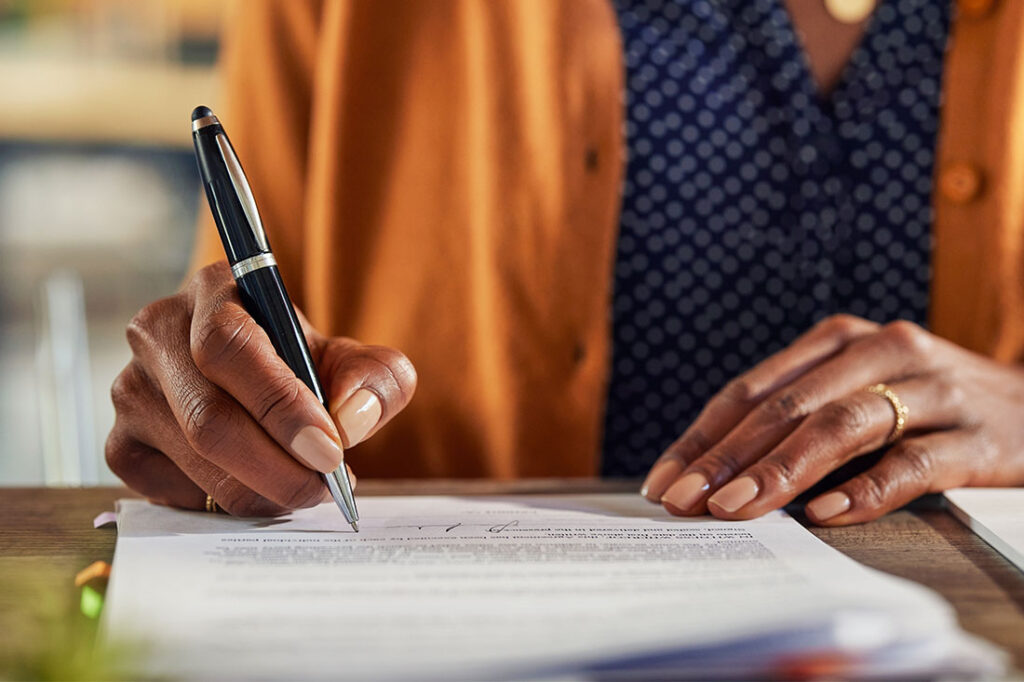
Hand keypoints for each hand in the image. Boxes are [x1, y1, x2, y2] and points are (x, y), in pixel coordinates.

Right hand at [106, 262, 416, 515]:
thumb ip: (375, 379)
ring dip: (260, 490)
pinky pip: (169, 491)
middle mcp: (157, 331)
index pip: (230, 347)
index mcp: (215, 290)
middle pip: (209, 417)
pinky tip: (257, 489)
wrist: (267, 382)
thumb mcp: (355, 361)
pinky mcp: (120, 443)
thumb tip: (350, 418)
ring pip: (192, 459)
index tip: (330, 451)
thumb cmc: (307, 365)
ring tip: (304, 490)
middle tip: (324, 488)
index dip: (281, 407)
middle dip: (278, 467)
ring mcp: (130, 389)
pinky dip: (222, 502)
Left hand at [640, 315, 1023, 524]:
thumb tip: (717, 475)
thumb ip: (799, 418)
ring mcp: (931, 390)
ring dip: (781, 471)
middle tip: (684, 501)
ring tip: (736, 508)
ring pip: (841, 426)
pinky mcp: (977, 435)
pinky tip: (824, 514)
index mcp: (839, 341)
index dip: (704, 437)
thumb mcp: (859, 393)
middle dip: (727, 458)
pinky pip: (913, 462)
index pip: (753, 390)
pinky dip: (865, 488)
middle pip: (787, 407)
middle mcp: (881, 352)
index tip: (663, 480)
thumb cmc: (927, 407)